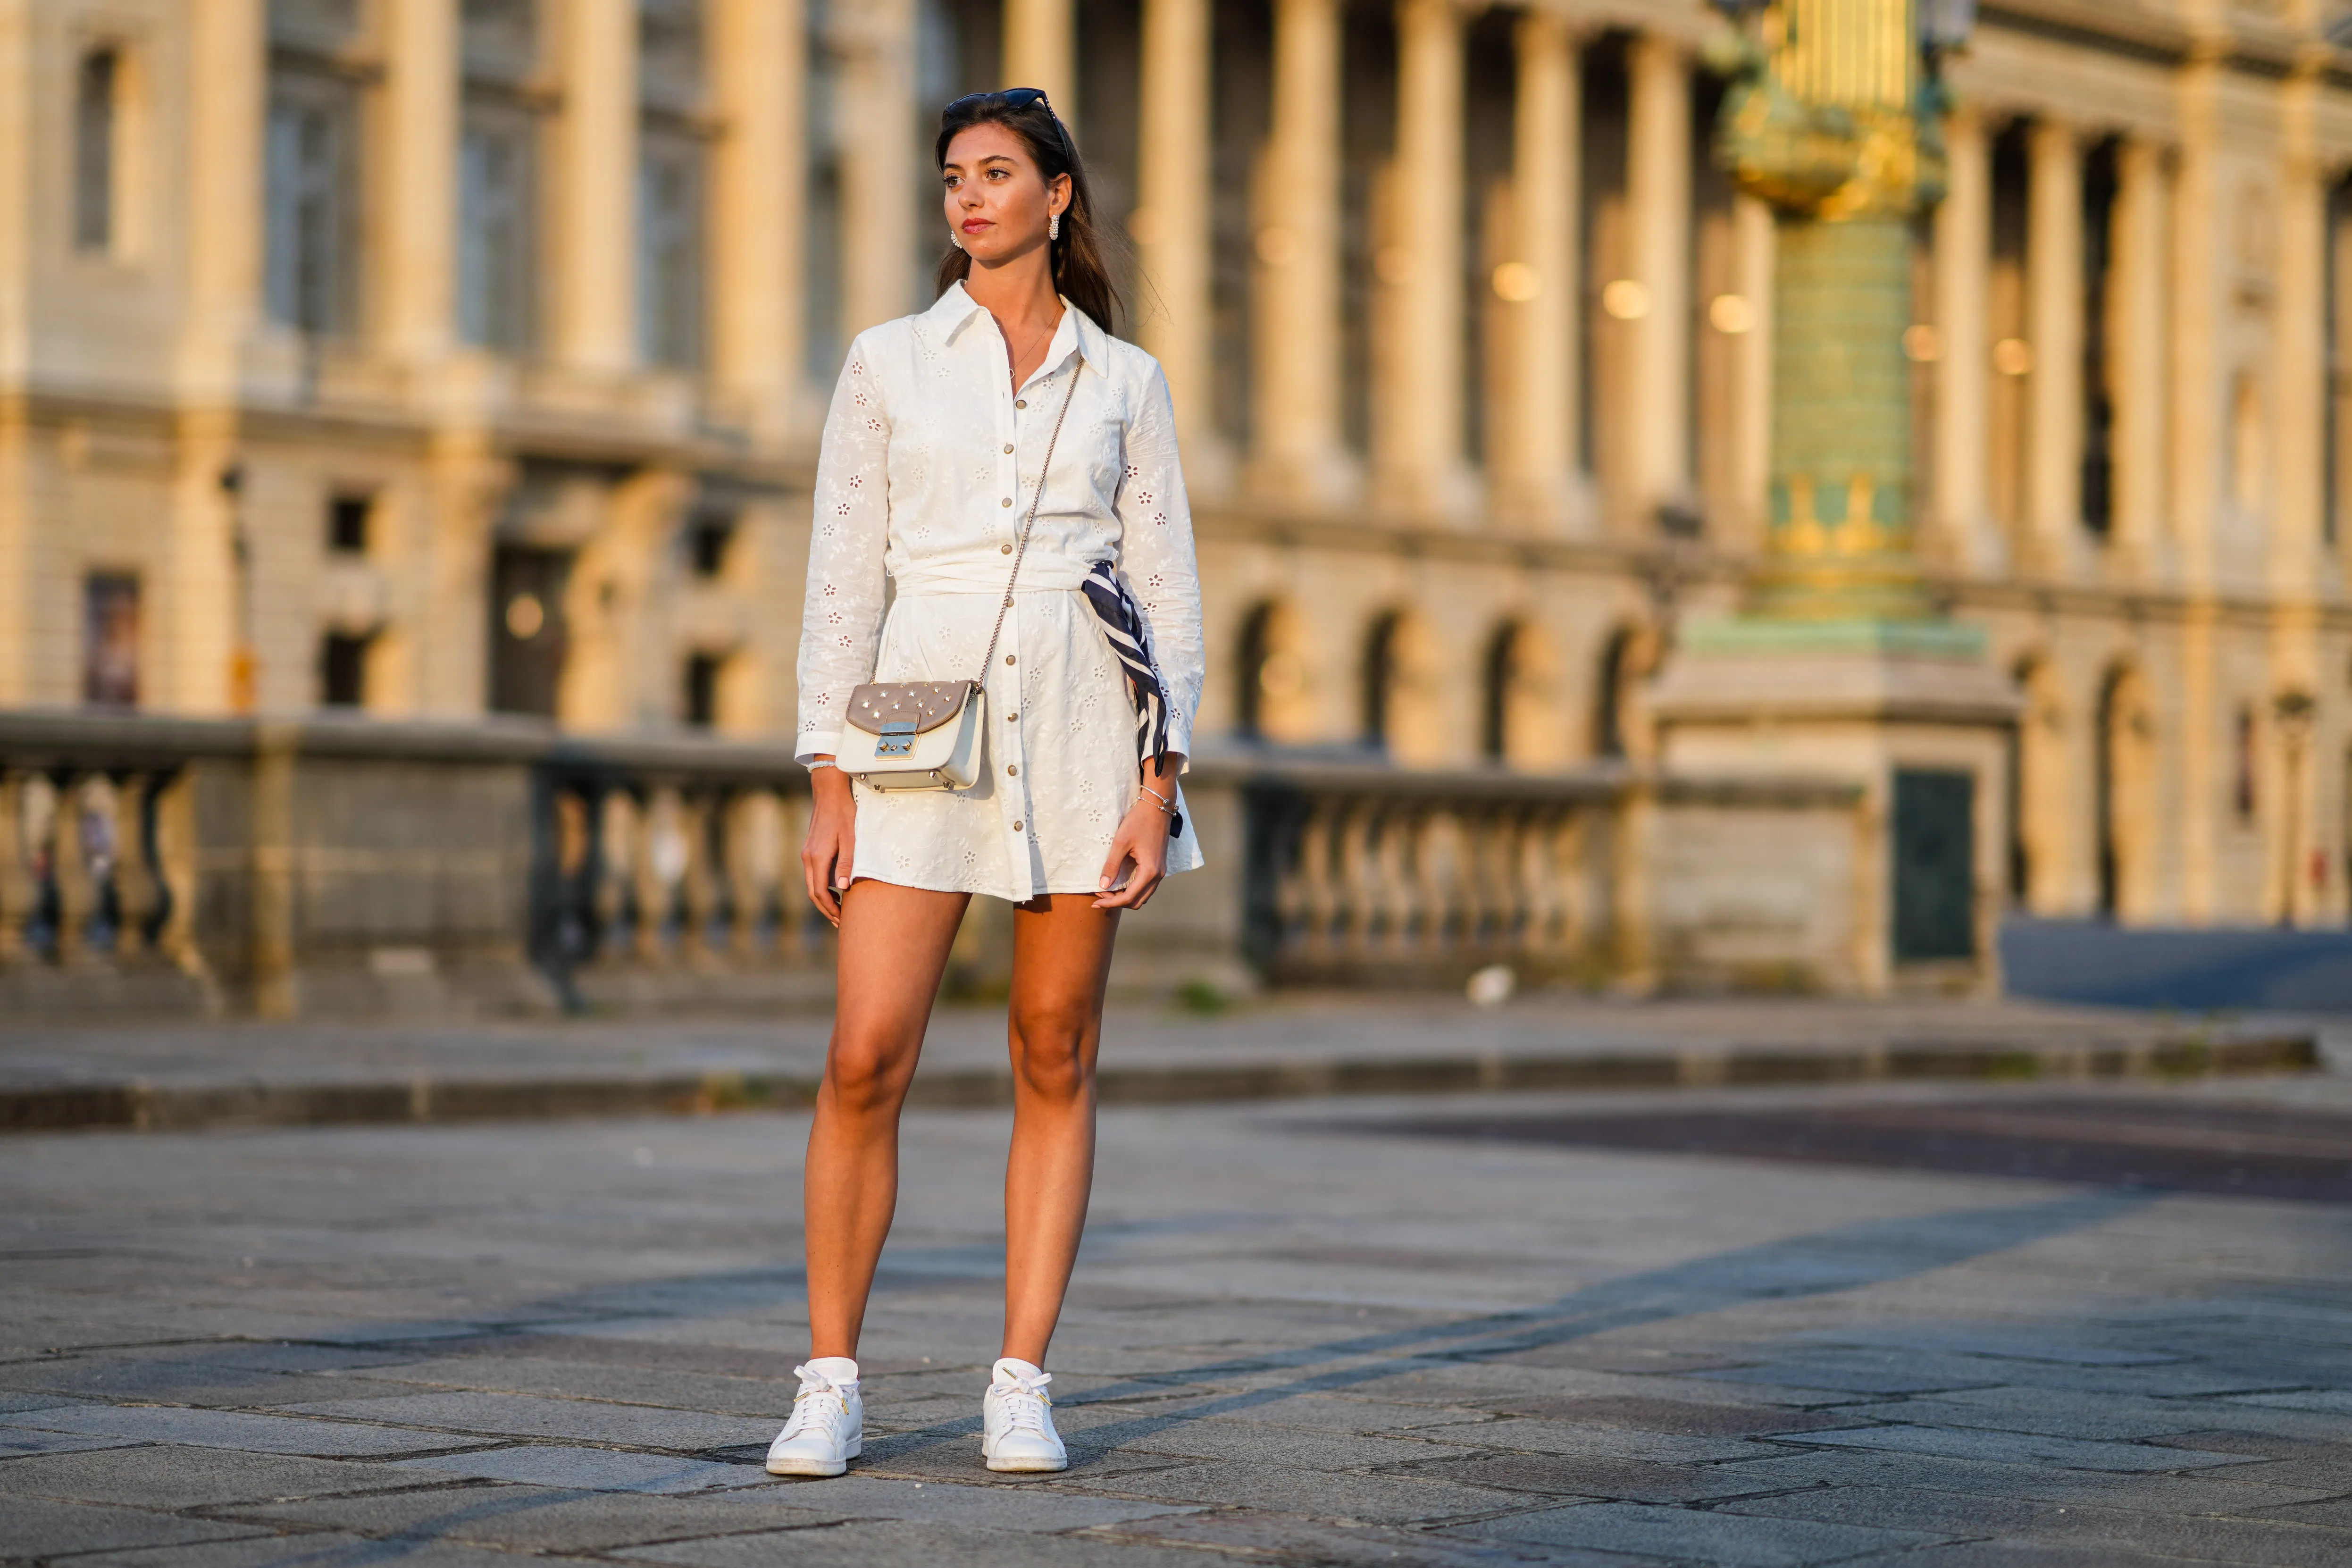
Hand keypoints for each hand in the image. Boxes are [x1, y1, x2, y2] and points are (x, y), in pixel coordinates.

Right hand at [800, 763, 856, 926]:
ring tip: (840, 909)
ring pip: (812, 884)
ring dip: (824, 899)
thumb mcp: (851, 837)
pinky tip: (835, 890)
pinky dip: (822, 886)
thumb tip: (843, 886)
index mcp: (817, 857)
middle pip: (813, 892)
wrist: (829, 792)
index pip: (819, 893)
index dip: (830, 909)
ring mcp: (807, 853)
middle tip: (841, 922)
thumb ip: (847, 862)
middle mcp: (808, 857)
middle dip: (826, 909)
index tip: (841, 921)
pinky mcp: (810, 849)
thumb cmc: (844, 813)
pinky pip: (814, 874)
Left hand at [1094, 760, 1182, 910]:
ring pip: (1143, 895)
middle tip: (1100, 895)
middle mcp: (1158, 875)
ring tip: (1107, 890)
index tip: (1095, 902)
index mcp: (1149, 871)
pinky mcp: (1158, 866)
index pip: (1129, 897)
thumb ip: (1112, 865)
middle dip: (1118, 902)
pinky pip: (1146, 886)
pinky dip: (1132, 889)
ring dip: (1126, 897)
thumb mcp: (1121, 842)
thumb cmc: (1139, 821)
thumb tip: (1102, 885)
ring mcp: (1160, 871)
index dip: (1111, 903)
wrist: (1157, 807)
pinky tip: (1119, 882)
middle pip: (1138, 901)